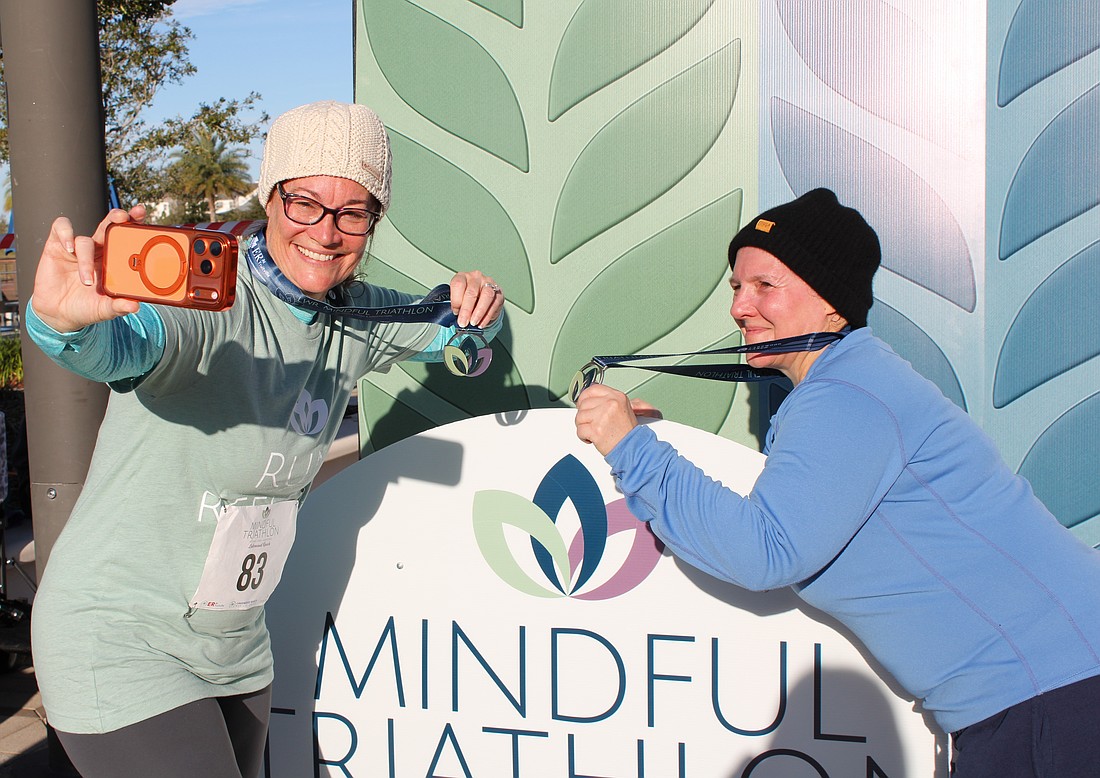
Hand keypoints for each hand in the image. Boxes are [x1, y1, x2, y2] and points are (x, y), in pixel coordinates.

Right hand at [32, 206, 146, 332]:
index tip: (142, 215)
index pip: (126, 237)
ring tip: (87, 280)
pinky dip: (66, 234)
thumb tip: (135, 306)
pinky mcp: (57, 247)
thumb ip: (118, 307)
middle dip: (118, 218)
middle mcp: (97, 250)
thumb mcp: (105, 309)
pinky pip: (61, 229)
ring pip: (85, 239)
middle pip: (109, 225)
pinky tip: (69, 249)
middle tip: (124, 217)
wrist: (59, 314)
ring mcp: (77, 248)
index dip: (134, 223)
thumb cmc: (86, 307)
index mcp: (114, 260)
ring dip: (86, 259)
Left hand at [449, 272, 503, 327]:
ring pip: (486, 296)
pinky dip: (487, 316)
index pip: (458, 284)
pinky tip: (482, 322)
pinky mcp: (499, 293)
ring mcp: (489, 283)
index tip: (455, 312)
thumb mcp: (458, 300)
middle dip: (466, 310)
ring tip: (473, 322)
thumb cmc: (467, 299)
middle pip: (472, 292)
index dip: (456, 300)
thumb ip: (456, 307)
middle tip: (463, 322)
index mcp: (463, 277)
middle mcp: (476, 277)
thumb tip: (456, 318)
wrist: (480, 299)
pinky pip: (495, 304)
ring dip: (479, 312)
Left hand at [574, 383, 661, 455]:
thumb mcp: (625, 408)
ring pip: (579, 417)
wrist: (633, 448)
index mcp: (616, 396)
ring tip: (593, 431)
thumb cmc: (628, 432)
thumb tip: (592, 391)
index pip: (592, 390)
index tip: (583, 405)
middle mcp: (610, 404)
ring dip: (583, 426)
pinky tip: (592, 438)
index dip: (584, 398)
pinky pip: (579, 430)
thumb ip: (610, 399)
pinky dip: (583, 437)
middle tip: (591, 422)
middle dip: (584, 415)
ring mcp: (602, 416)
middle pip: (583, 404)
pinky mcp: (596, 430)